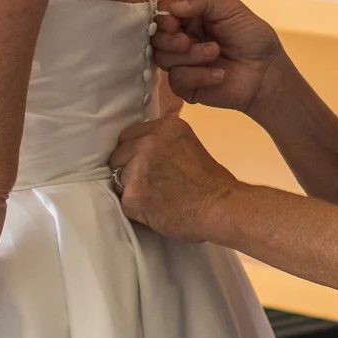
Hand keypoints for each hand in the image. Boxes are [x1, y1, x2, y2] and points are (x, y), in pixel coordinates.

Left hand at [111, 114, 236, 240]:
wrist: (219, 207)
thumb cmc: (210, 181)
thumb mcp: (187, 144)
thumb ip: (163, 140)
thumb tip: (142, 145)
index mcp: (165, 127)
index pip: (128, 136)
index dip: (133, 152)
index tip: (142, 164)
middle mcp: (149, 143)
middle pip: (118, 156)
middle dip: (128, 169)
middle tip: (148, 183)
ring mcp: (138, 169)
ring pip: (118, 179)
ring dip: (131, 189)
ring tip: (154, 197)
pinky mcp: (133, 195)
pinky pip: (123, 201)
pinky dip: (134, 208)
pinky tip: (152, 209)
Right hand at [152, 0, 284, 114]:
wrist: (267, 72)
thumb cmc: (252, 37)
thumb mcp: (231, 9)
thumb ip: (201, 0)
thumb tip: (172, 6)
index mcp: (189, 17)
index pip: (162, 13)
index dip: (163, 18)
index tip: (175, 21)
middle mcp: (182, 38)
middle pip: (156, 37)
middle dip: (169, 39)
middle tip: (187, 41)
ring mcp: (183, 63)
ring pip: (163, 58)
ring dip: (190, 55)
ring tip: (215, 52)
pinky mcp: (187, 86)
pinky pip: (177, 80)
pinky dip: (199, 75)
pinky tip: (219, 74)